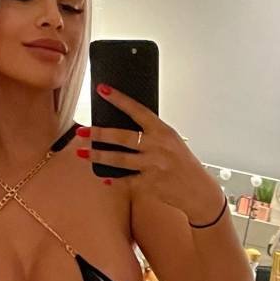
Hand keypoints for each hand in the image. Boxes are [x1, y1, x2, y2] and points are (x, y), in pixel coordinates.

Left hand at [79, 86, 225, 224]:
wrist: (198, 191)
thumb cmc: (182, 163)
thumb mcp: (171, 141)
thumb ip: (151, 133)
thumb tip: (123, 126)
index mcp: (163, 131)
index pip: (138, 110)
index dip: (119, 99)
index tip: (102, 89)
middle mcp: (157, 147)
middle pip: (122, 137)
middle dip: (98, 134)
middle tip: (81, 131)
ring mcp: (152, 167)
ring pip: (118, 160)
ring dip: (97, 156)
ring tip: (81, 153)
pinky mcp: (148, 185)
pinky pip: (125, 180)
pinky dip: (113, 179)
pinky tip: (103, 177)